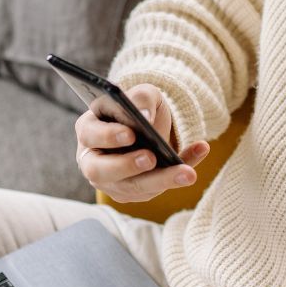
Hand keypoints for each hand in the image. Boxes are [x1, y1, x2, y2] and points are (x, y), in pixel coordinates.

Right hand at [75, 84, 210, 202]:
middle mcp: (93, 159)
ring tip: (187, 172)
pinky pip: (153, 190)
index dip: (108, 136)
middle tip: (151, 158)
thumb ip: (141, 99)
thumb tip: (145, 118)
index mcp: (89, 129)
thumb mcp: (142, 93)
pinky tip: (196, 159)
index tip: (131, 134)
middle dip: (127, 166)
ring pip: (130, 188)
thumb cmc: (139, 107)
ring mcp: (109, 180)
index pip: (90, 135)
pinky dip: (176, 176)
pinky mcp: (130, 192)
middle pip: (101, 171)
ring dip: (160, 180)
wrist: (150, 125)